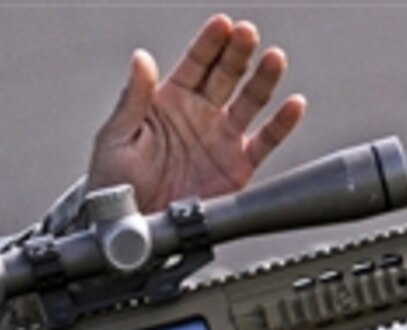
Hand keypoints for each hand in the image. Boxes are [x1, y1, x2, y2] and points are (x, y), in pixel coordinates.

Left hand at [88, 14, 306, 212]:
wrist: (130, 228)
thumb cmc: (114, 186)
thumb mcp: (115, 139)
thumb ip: (132, 99)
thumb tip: (141, 58)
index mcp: (168, 103)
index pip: (194, 64)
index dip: (209, 43)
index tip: (222, 24)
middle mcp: (199, 115)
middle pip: (226, 74)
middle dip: (238, 51)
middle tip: (247, 34)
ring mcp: (221, 138)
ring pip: (251, 100)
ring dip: (264, 78)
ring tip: (274, 58)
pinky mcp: (238, 166)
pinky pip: (266, 141)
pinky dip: (282, 124)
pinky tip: (293, 105)